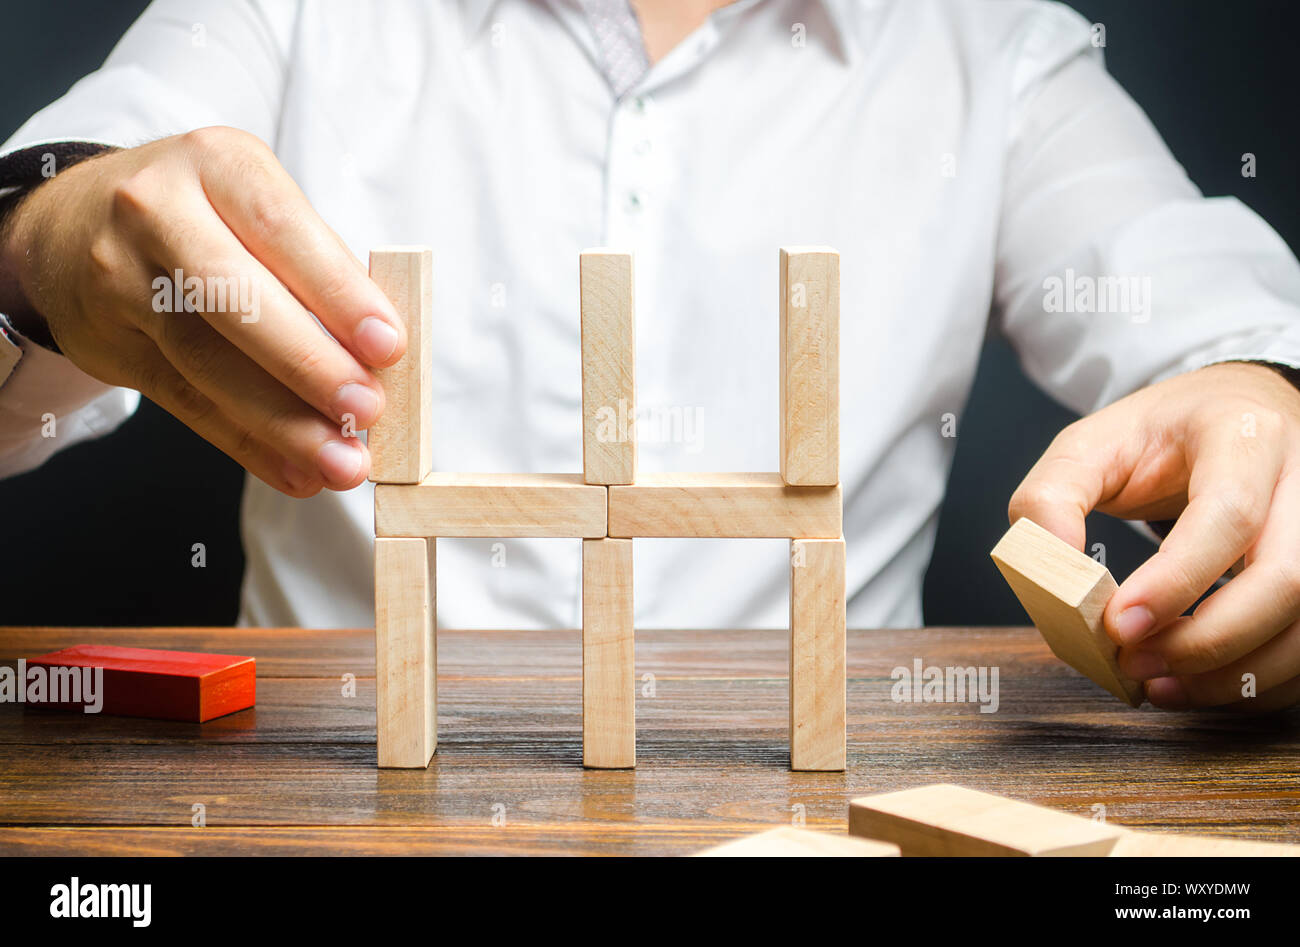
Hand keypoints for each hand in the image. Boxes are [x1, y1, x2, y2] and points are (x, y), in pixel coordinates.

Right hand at [0, 126, 406, 495]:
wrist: (73, 222)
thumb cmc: (205, 216)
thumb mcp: (257, 206)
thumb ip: (318, 267)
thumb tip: (383, 356)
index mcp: (217, 164)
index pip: (283, 230)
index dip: (338, 293)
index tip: (389, 346)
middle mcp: (157, 212)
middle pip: (235, 298)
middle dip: (309, 365)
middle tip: (366, 411)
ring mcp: (121, 279)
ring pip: (206, 361)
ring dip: (284, 423)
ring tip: (342, 462)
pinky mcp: (109, 342)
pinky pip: (186, 402)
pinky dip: (248, 445)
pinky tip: (296, 472)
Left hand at [1008, 361, 1299, 711]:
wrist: (1226, 418)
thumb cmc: (1159, 435)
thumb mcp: (1089, 444)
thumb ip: (1050, 498)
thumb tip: (1048, 569)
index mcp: (1242, 437)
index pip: (1228, 515)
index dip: (1176, 581)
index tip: (1118, 626)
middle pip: (1286, 580)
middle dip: (1208, 641)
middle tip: (1134, 664)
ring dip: (1236, 675)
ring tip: (1159, 685)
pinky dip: (1257, 683)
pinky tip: (1200, 685)